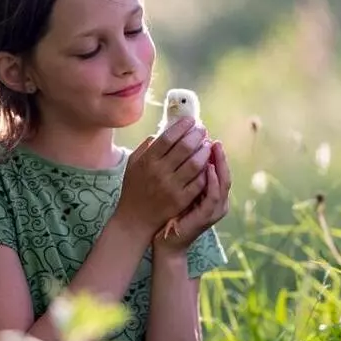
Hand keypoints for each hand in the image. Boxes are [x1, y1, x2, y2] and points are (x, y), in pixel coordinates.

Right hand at [114, 117, 210, 241]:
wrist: (134, 220)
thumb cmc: (133, 190)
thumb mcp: (132, 165)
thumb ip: (145, 148)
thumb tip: (160, 133)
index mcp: (147, 161)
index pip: (168, 137)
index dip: (182, 126)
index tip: (191, 120)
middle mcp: (159, 172)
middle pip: (184, 147)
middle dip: (197, 135)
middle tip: (203, 130)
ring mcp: (172, 187)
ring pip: (195, 163)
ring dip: (204, 151)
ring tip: (207, 145)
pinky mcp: (181, 200)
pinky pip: (199, 181)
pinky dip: (206, 171)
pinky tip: (208, 164)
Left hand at [152, 140, 230, 255]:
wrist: (165, 242)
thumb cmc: (169, 214)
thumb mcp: (178, 189)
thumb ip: (182, 173)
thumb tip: (176, 147)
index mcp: (209, 192)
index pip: (215, 168)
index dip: (213, 152)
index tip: (205, 135)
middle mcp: (216, 200)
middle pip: (223, 172)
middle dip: (219, 154)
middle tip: (212, 137)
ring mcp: (214, 209)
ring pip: (223, 182)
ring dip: (220, 164)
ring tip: (213, 147)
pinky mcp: (208, 216)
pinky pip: (213, 196)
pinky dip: (212, 181)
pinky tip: (208, 168)